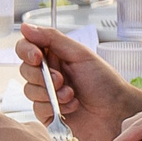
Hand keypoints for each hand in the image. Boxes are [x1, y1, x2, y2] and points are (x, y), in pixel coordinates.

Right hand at [17, 22, 141, 140]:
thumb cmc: (105, 82)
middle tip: (62, 79)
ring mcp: (46, 94)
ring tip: (71, 95)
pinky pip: (36, 109)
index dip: (26, 51)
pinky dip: (54, 108)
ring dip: (51, 93)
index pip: (26, 47)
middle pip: (24, 70)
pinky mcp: (46, 113)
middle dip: (42, 76)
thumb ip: (52, 39)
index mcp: (55, 56)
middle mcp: (48, 74)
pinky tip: (71, 107)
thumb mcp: (80, 54)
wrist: (117, 112)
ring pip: (29, 90)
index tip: (37, 57)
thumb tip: (25, 26)